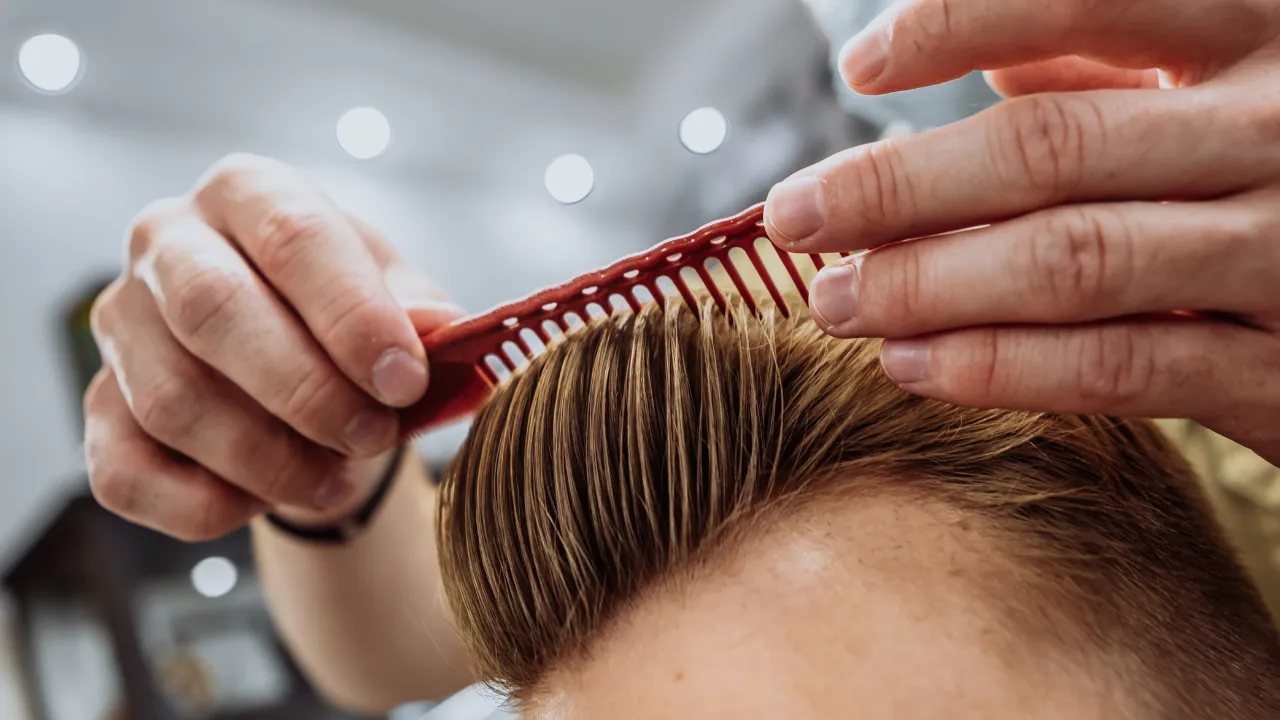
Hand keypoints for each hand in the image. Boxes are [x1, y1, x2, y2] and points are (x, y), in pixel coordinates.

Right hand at [85, 154, 462, 539]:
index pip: (292, 235)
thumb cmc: (349, 319)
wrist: (300, 367)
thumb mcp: (400, 296)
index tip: (406, 381)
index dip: (353, 315)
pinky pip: (126, 475)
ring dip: (268, 460)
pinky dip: (203, 505)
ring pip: (172, 402)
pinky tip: (265, 502)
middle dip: (305, 390)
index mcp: (247, 193)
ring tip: (336, 480)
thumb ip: (421, 312)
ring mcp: (120, 327)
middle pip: (212, 310)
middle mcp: (165, 244)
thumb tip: (439, 331)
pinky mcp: (97, 410)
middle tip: (373, 435)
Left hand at [766, 0, 1279, 461]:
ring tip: (834, 297)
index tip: (860, 64)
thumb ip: (1128, 55)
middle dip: (899, 186)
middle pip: (1050, 149)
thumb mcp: (1240, 74)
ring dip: (927, 284)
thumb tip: (991, 55)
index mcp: (1269, 29)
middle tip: (796, 213)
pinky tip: (912, 364)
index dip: (961, 22)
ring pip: (1073, 263)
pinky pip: (1122, 369)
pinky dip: (1002, 368)